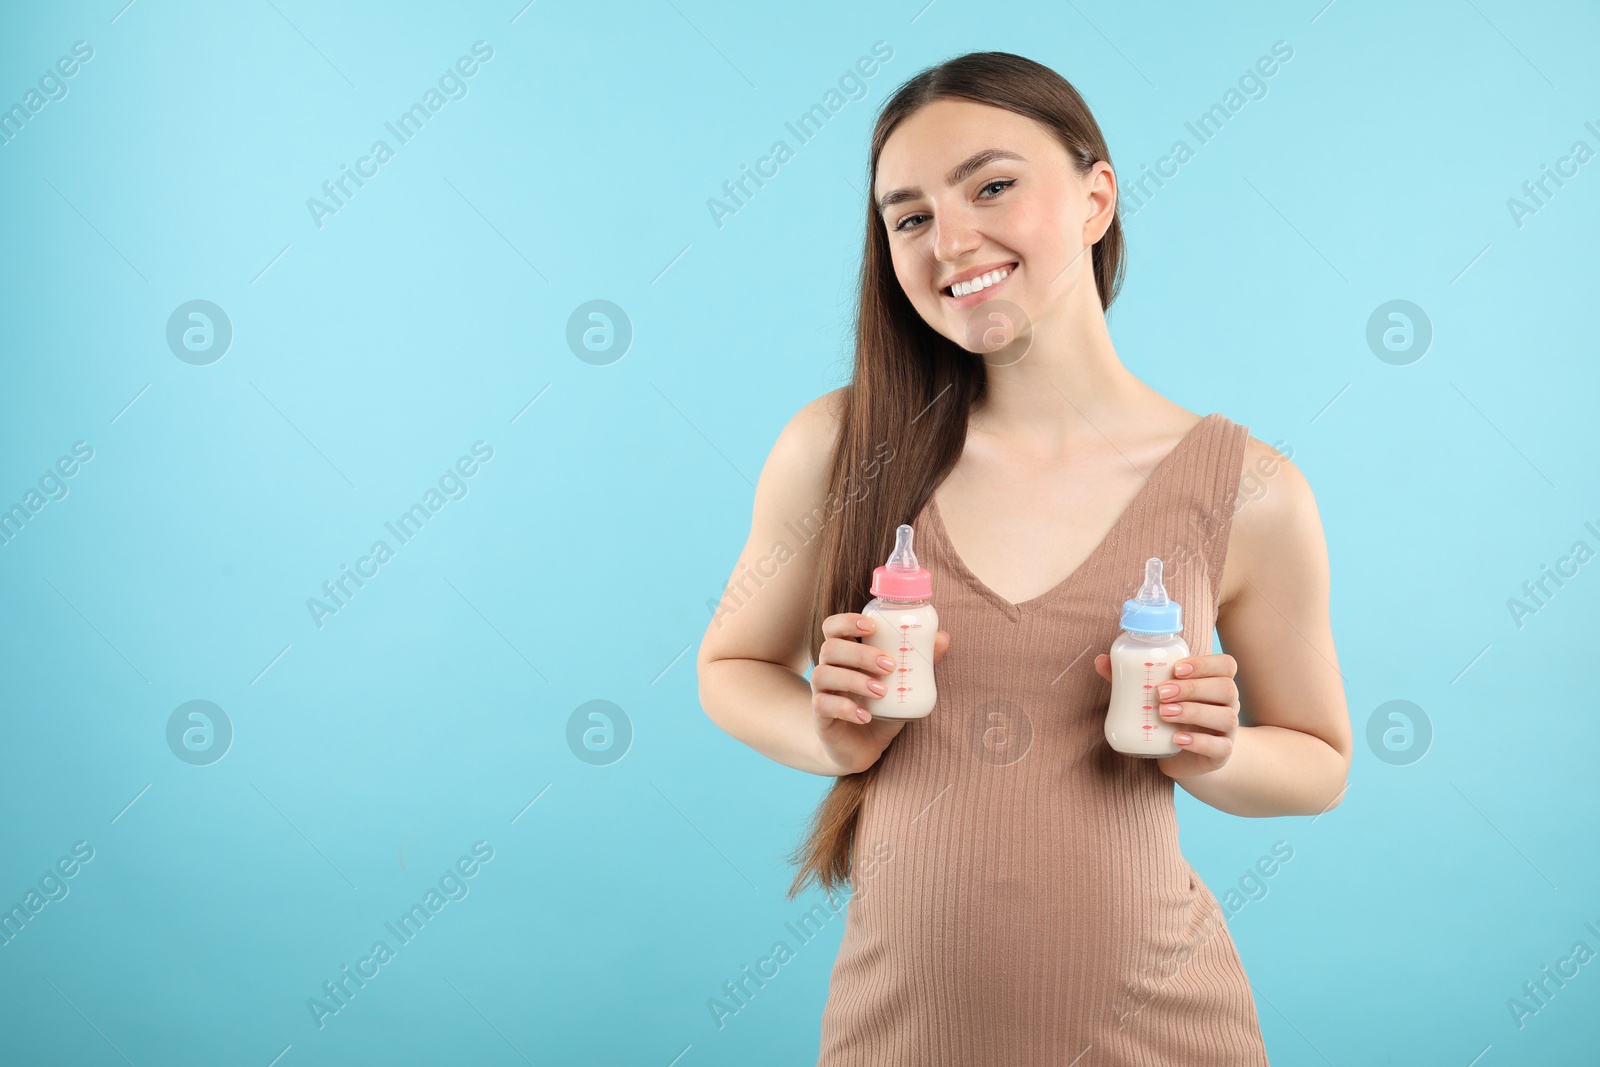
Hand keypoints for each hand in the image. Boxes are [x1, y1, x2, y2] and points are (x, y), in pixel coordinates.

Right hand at [812, 612, 950, 775]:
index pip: (833, 626)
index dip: (847, 621)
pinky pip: (823, 705)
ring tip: (881, 692)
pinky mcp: (819, 717)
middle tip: (890, 665)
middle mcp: (828, 668)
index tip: (873, 627)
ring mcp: (821, 692)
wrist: (861, 747)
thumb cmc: (880, 708)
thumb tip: (943, 638)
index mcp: (845, 654)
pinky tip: (865, 716)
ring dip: (854, 680)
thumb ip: (919, 663)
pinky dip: (846, 708)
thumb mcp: (901, 685)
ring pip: (823, 675)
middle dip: (860, 653)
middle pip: (830, 648)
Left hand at [1093, 651, 1239, 779]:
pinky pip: (1220, 747)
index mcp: (1215, 682)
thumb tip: (1100, 660)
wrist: (1186, 757)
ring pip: (1226, 717)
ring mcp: (1227, 730)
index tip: (1175, 668)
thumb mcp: (1155, 696)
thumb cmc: (1171, 717)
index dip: (1205, 663)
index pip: (1225, 665)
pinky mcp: (1221, 754)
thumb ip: (1130, 678)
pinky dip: (1198, 742)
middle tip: (1160, 693)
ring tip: (1164, 713)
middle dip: (1192, 688)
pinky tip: (1176, 739)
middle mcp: (1227, 704)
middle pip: (1226, 688)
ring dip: (1193, 712)